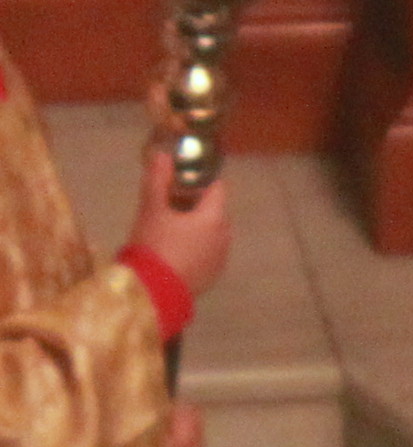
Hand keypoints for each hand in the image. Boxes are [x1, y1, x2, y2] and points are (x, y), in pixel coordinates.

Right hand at [129, 170, 231, 308]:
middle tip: (167, 202)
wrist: (153, 291)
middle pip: (214, 210)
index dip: (200, 180)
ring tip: (168, 226)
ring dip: (194, 225)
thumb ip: (157, 180)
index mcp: (215, 217)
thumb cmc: (154, 245)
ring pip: (211, 231)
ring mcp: (221, 257)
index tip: (180, 179)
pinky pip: (207, 250)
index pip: (217, 188)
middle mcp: (225, 236)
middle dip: (194, 202)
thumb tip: (163, 155)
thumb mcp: (152, 209)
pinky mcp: (213, 274)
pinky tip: (173, 248)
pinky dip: (195, 244)